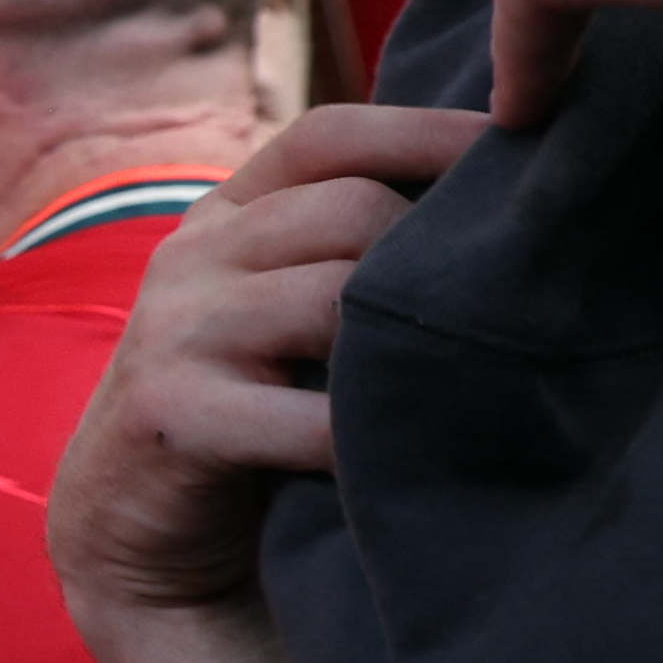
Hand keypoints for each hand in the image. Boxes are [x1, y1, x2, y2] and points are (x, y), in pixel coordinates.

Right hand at [42, 104, 473, 622]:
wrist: (132, 531)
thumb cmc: (250, 412)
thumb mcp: (284, 311)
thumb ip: (350, 254)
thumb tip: (511, 207)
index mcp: (222, 216)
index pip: (329, 138)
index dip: (429, 132)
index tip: (530, 143)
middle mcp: (189, 256)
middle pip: (351, 211)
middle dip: (439, 258)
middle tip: (516, 309)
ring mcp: (174, 331)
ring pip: (336, 300)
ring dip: (416, 347)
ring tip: (479, 382)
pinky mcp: (172, 413)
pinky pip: (311, 416)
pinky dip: (372, 441)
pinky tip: (408, 459)